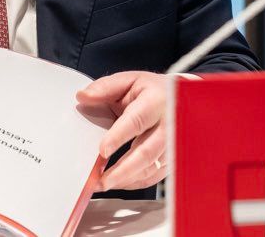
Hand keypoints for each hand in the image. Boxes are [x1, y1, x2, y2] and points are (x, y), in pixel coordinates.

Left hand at [75, 71, 167, 190]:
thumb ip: (105, 88)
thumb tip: (83, 97)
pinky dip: (136, 182)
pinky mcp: (173, 158)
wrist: (181, 99)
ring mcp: (173, 143)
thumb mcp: (130, 81)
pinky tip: (120, 182)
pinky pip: (155, 176)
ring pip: (151, 167)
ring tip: (104, 184)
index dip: (119, 136)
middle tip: (100, 180)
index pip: (137, 121)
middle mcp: (169, 123)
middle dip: (122, 170)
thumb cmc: (154, 91)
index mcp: (156, 100)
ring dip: (126, 179)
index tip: (102, 150)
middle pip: (146, 152)